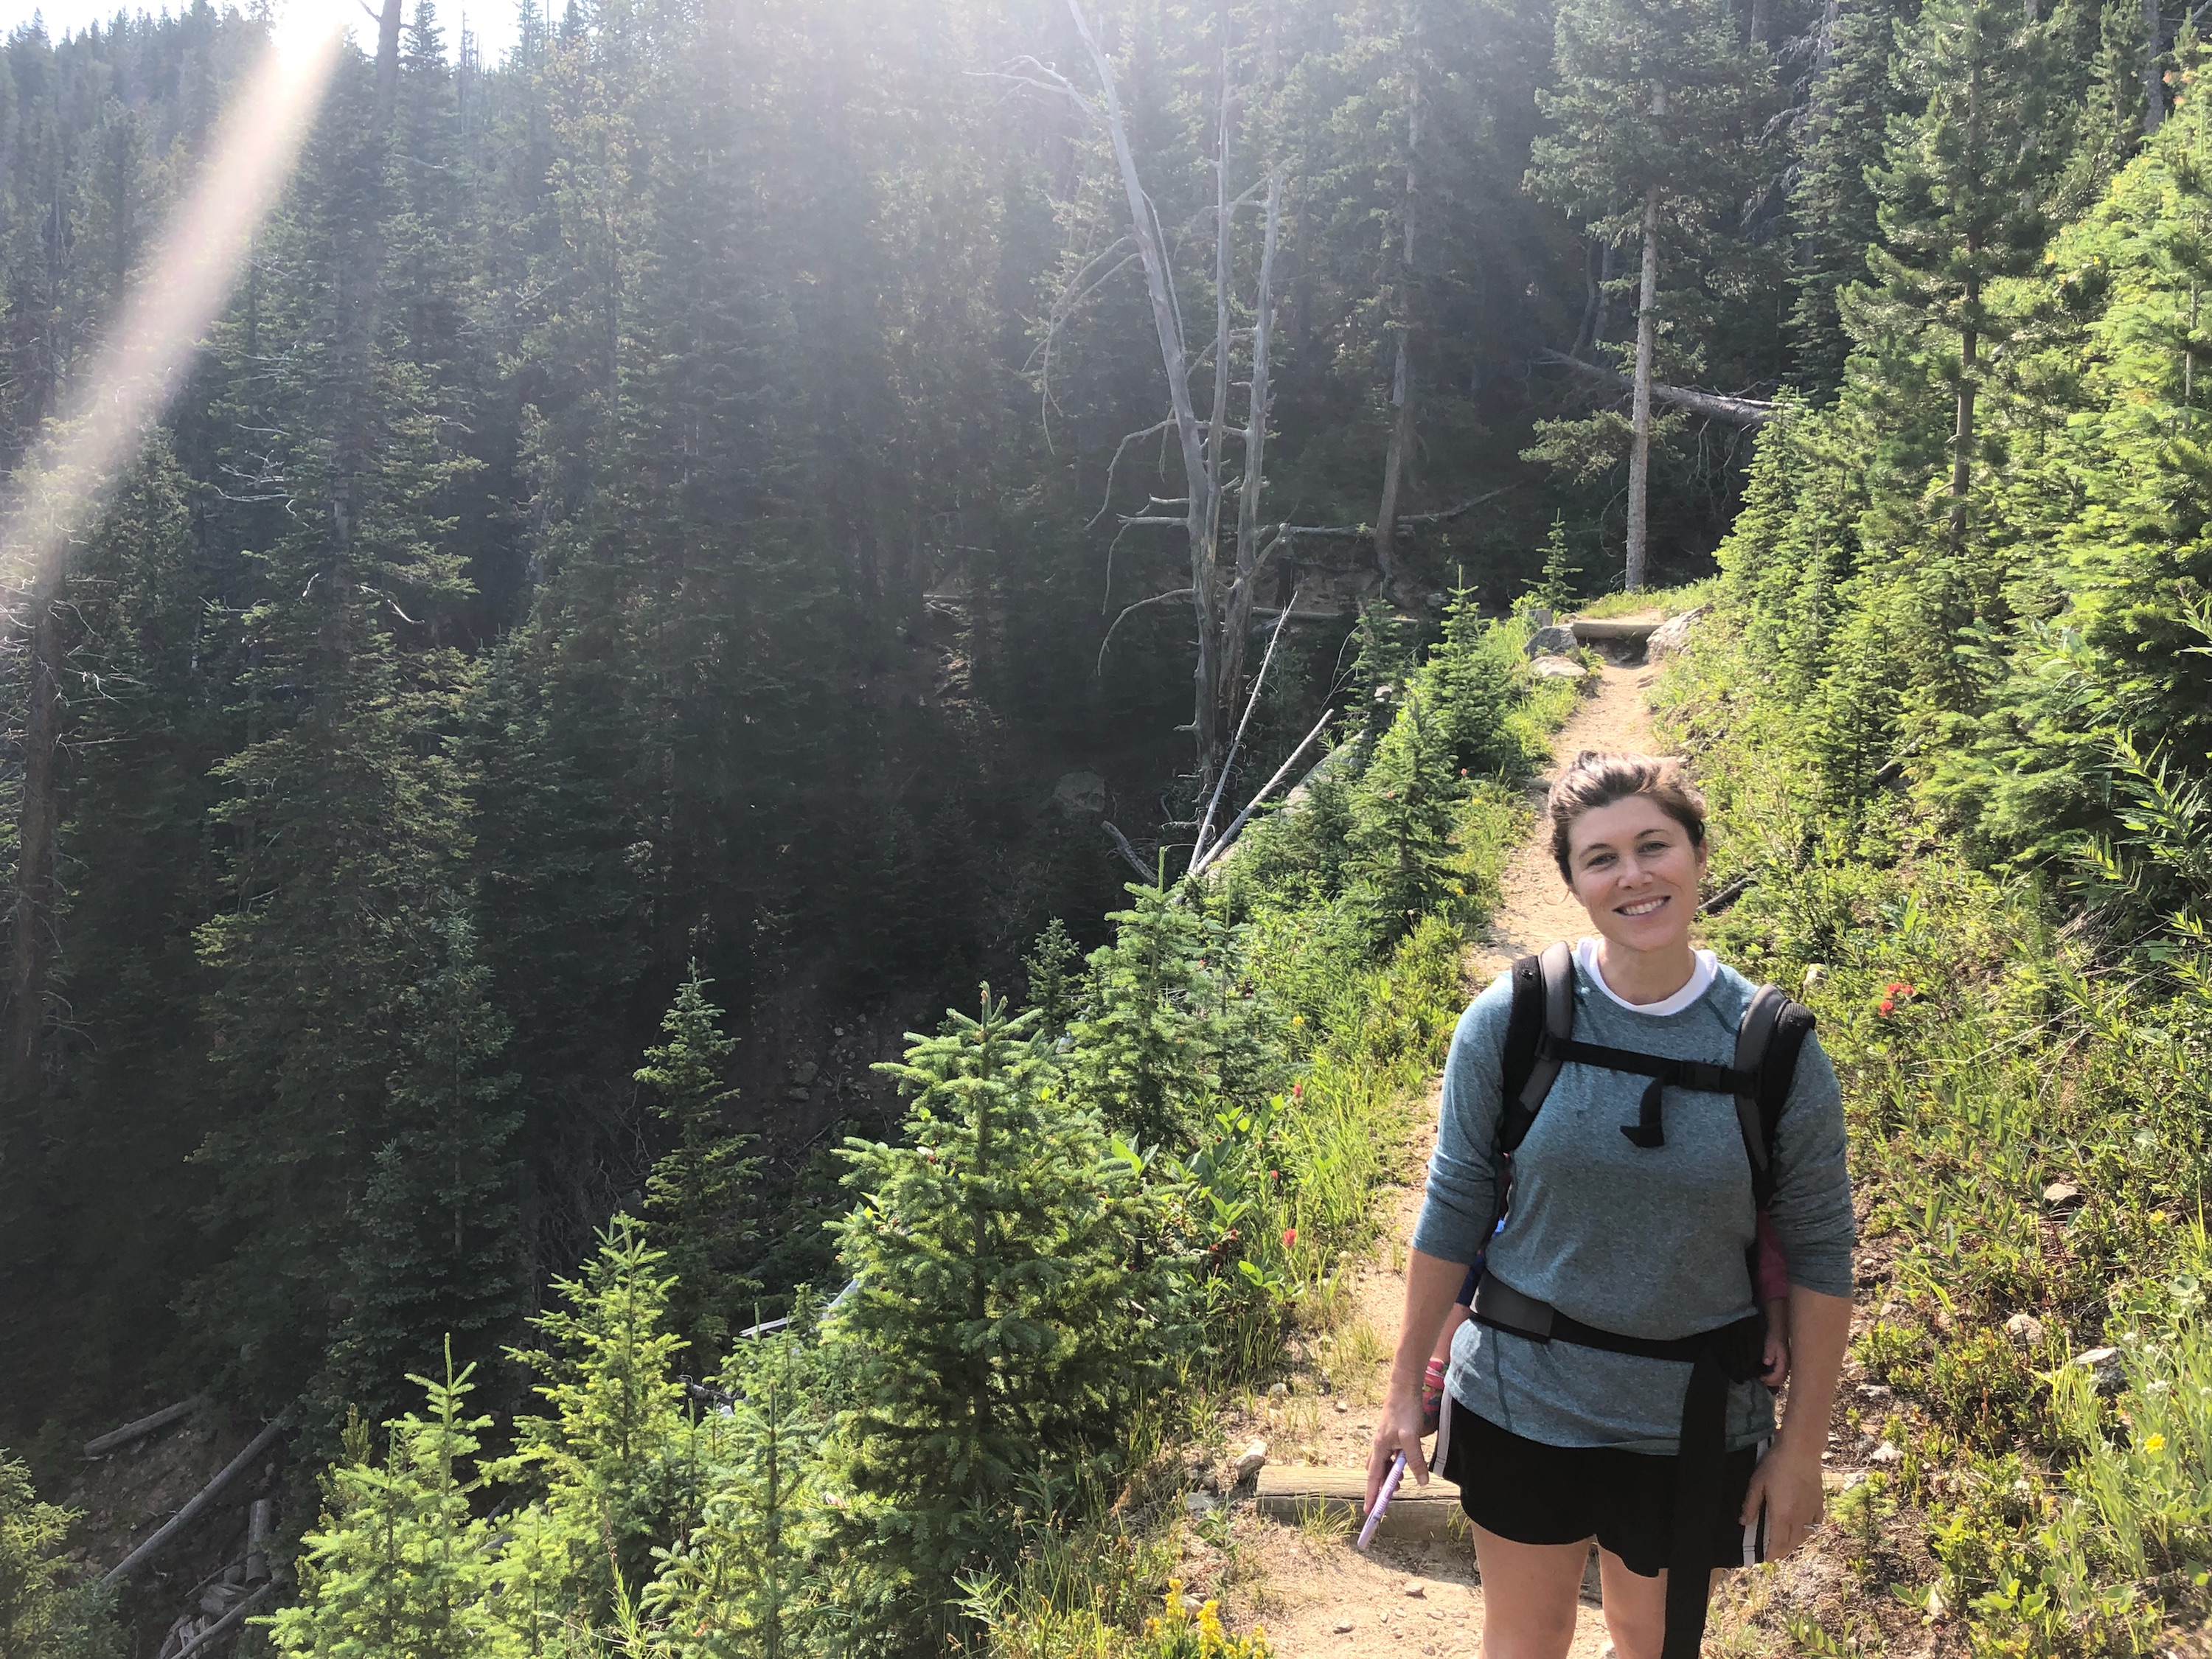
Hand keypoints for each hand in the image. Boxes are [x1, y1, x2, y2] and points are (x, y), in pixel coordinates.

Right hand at [1366, 1385, 1428, 1510]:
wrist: (1404, 1387)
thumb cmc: (1405, 1410)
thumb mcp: (1411, 1438)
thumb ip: (1416, 1461)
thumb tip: (1422, 1482)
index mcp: (1379, 1448)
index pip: (1373, 1478)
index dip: (1372, 1495)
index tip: (1369, 1512)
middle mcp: (1378, 1445)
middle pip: (1375, 1472)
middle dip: (1380, 1487)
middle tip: (1387, 1499)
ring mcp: (1384, 1439)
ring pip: (1382, 1464)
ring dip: (1389, 1475)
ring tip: (1401, 1483)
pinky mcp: (1391, 1435)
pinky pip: (1389, 1455)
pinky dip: (1395, 1464)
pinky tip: (1405, 1464)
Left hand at [1741, 1442, 1823, 1560]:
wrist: (1801, 1450)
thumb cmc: (1776, 1464)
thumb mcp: (1757, 1483)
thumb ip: (1751, 1505)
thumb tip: (1743, 1522)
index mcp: (1781, 1516)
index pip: (1777, 1543)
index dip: (1773, 1554)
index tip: (1768, 1559)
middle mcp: (1798, 1518)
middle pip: (1792, 1543)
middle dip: (1782, 1551)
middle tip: (1775, 1553)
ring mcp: (1811, 1511)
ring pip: (1805, 1535)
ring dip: (1795, 1543)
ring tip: (1787, 1543)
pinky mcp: (1819, 1503)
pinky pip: (1816, 1524)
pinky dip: (1809, 1531)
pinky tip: (1805, 1529)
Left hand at [1760, 1330, 1789, 1386]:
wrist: (1780, 1330)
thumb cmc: (1774, 1337)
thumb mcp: (1770, 1344)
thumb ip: (1769, 1354)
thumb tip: (1767, 1363)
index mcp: (1784, 1362)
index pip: (1778, 1376)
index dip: (1769, 1380)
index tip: (1760, 1378)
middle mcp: (1788, 1365)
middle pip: (1781, 1379)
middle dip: (1771, 1382)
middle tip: (1762, 1381)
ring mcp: (1787, 1364)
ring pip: (1782, 1377)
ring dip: (1773, 1380)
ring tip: (1764, 1379)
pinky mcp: (1785, 1362)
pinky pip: (1781, 1373)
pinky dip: (1775, 1376)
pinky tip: (1768, 1373)